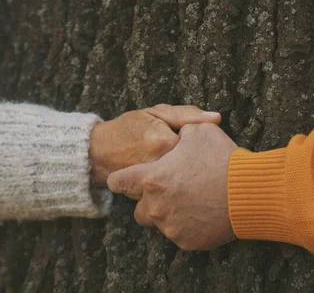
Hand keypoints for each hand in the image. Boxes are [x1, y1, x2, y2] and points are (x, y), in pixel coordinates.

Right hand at [89, 105, 220, 185]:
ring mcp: (152, 186)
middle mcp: (160, 167)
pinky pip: (168, 196)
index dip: (199, 146)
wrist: (97, 152)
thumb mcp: (155, 114)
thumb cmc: (128, 129)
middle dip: (193, 165)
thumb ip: (187, 115)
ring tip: (176, 169)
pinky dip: (170, 190)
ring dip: (184, 179)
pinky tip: (164, 180)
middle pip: (194, 169)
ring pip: (182, 185)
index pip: (201, 148)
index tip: (193, 144)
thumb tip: (216, 117)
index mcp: (166, 142)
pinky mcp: (146, 199)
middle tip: (187, 159)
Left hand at [107, 123, 238, 250]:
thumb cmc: (222, 159)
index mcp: (152, 179)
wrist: (250, 192)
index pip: (119, 182)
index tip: (127, 179)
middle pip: (138, 209)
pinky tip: (203, 213)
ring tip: (191, 201)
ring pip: (160, 223)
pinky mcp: (187, 242)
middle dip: (149, 201)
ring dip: (169, 214)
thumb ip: (181, 129)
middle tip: (170, 191)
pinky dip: (188, 226)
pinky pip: (180, 235)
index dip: (122, 179)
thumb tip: (179, 132)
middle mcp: (156, 206)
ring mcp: (171, 227)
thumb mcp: (199, 131)